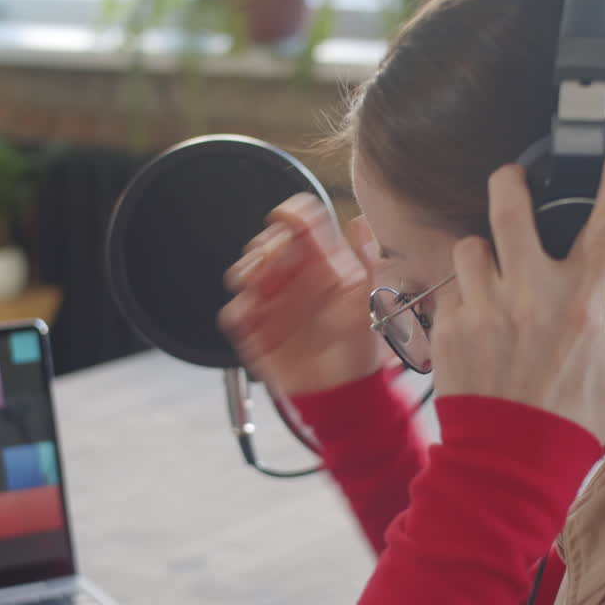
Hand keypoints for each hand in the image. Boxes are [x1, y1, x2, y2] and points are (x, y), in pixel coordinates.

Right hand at [218, 193, 392, 397]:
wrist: (344, 389)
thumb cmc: (359, 345)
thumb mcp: (370, 300)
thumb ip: (367, 259)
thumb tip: (360, 222)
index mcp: (320, 263)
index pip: (300, 224)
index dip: (291, 215)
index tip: (288, 220)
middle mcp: (292, 278)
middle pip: (266, 243)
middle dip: (270, 246)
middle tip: (281, 259)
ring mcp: (271, 303)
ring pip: (243, 271)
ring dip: (251, 272)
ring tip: (267, 282)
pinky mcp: (255, 330)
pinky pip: (234, 312)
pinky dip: (242, 310)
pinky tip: (259, 313)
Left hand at [430, 132, 604, 442]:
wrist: (509, 464)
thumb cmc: (573, 419)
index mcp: (581, 304)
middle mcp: (530, 296)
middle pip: (508, 208)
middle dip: (508, 183)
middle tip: (512, 182)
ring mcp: (484, 309)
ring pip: (471, 246)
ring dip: (482, 256)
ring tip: (494, 282)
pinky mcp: (451, 327)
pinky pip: (452, 290)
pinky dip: (464, 300)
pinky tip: (479, 326)